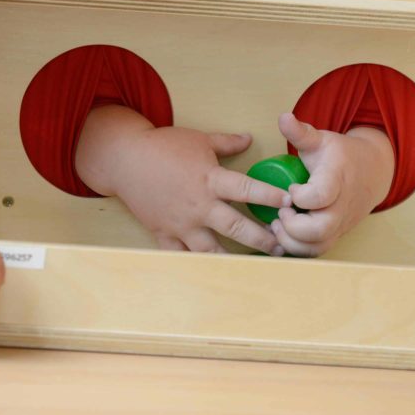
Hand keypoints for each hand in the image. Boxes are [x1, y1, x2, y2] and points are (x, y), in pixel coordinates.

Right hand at [76, 105, 287, 254]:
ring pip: (212, 249)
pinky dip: (197, 266)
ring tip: (254, 266)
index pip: (247, 189)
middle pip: (236, 227)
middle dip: (262, 239)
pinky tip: (214, 276)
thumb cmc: (162, 145)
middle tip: (283, 247)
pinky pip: (182, 255)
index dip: (270, 196)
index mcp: (210, 179)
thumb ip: (226, 142)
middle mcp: (199, 205)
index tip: (290, 204)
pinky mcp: (164, 233)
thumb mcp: (197, 139)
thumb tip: (249, 138)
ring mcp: (181, 223)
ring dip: (235, 259)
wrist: (123, 159)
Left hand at [270, 112, 395, 256]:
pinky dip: (298, 248)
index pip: (321, 196)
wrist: (371, 171)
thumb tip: (283, 117)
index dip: (300, 196)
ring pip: (318, 246)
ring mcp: (341, 223)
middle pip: (320, 229)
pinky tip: (284, 234)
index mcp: (337, 178)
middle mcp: (342, 205)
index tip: (291, 189)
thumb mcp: (321, 139)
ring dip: (292, 242)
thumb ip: (301, 132)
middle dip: (293, 226)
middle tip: (280, 214)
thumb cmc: (339, 155)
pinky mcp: (337, 234)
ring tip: (278, 225)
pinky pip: (318, 251)